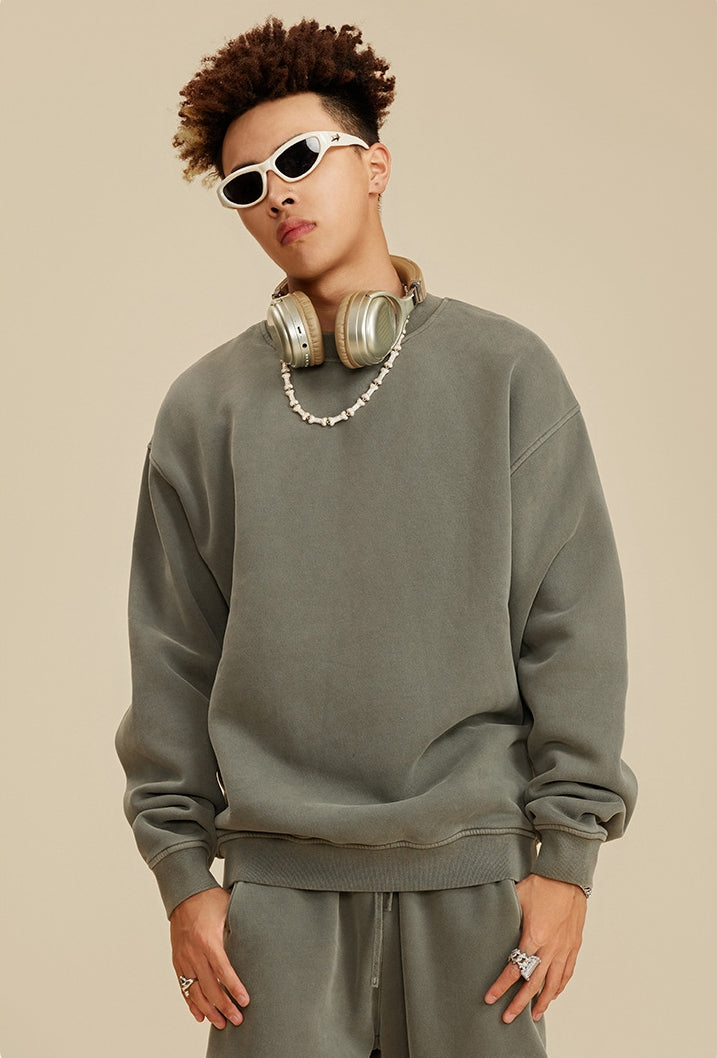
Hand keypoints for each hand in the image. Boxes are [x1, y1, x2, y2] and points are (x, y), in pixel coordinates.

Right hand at [170, 887, 249, 1028]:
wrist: (184, 894)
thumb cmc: (210, 899)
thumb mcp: (228, 908)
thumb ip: (240, 926)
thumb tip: (260, 937)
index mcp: (208, 940)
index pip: (223, 970)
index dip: (234, 988)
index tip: (244, 1001)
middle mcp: (194, 952)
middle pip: (209, 987)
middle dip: (224, 1006)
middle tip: (237, 1019)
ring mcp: (184, 958)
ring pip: (195, 991)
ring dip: (208, 1010)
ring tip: (221, 1023)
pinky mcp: (177, 961)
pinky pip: (183, 987)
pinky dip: (191, 1003)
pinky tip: (200, 1015)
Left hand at [484, 874, 586, 1023]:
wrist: (567, 876)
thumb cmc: (540, 884)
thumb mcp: (517, 899)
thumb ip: (506, 918)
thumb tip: (490, 927)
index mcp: (534, 937)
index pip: (514, 969)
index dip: (501, 986)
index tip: (490, 998)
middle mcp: (550, 948)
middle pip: (534, 984)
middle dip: (519, 1003)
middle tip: (507, 1018)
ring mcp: (564, 948)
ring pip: (553, 983)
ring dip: (542, 1002)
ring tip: (533, 1015)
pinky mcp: (574, 945)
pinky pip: (567, 972)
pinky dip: (560, 987)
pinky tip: (554, 994)